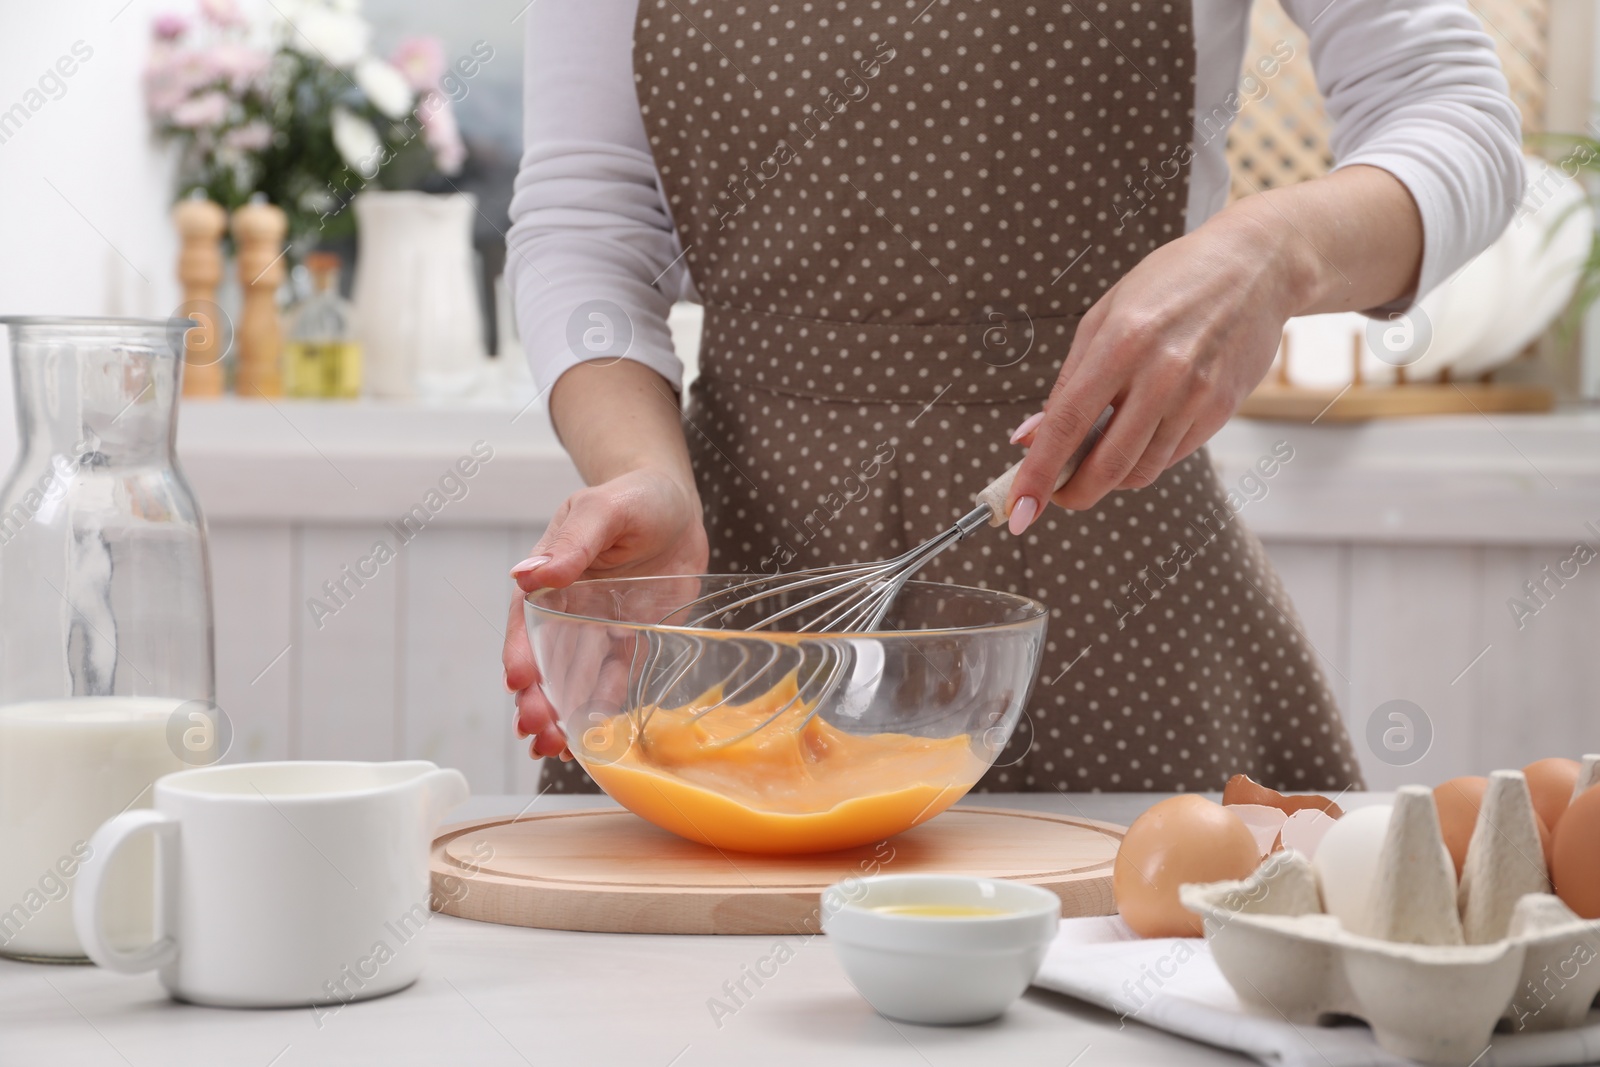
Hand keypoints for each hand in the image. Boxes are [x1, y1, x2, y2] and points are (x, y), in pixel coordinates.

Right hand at [503, 466, 707, 758]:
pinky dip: (600, 708)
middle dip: (538, 698)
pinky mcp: (631, 642)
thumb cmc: (633, 497)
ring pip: (575, 678)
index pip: (527, 622)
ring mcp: (599, 629)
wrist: (675, 507)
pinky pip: (614, 679)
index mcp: (550, 579)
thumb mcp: (602, 509)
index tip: (518, 682)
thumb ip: (573, 542)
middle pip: (547, 660)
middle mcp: (568, 610)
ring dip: (562, 713)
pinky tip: (591, 738)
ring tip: (552, 748)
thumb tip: (529, 574)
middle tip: (536, 730)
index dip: (520, 653)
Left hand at [1005, 208, 1298, 526]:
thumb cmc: (1170, 284)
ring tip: (1092, 461)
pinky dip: (1141, 462)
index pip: (1067, 424)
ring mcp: (1196, 396)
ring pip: (1140, 470)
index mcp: (1121, 342)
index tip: (1019, 511)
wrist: (1256, 267)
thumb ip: (1067, 381)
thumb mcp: (1104, 315)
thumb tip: (1029, 438)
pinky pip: (1169, 458)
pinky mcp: (1221, 411)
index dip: (1038, 474)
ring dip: (1107, 480)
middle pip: (1107, 465)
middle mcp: (1161, 374)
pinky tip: (1133, 440)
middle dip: (1072, 494)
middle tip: (1054, 495)